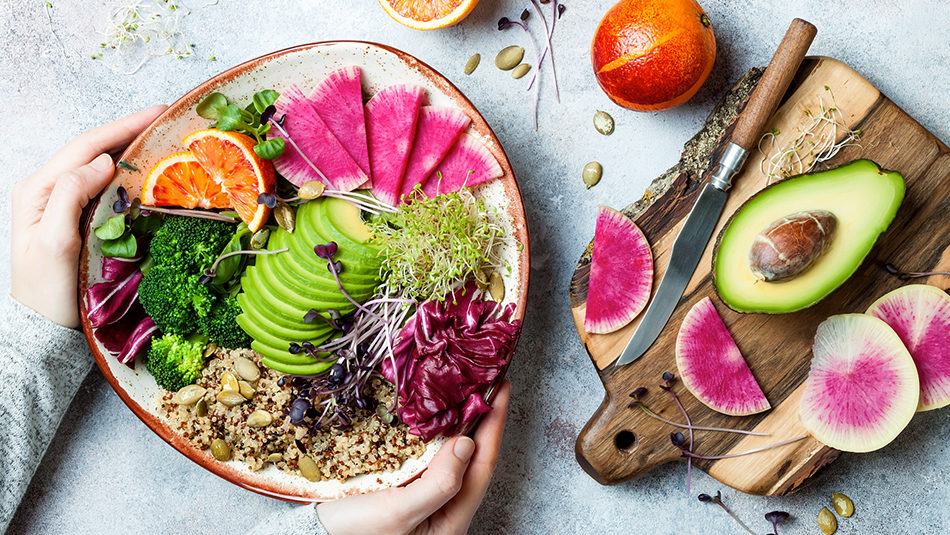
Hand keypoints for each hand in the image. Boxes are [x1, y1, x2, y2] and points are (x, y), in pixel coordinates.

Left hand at [10, 105, 166, 327]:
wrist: (42, 327)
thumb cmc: (46, 292)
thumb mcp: (54, 243)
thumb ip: (71, 196)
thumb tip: (102, 162)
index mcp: (38, 190)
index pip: (86, 147)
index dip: (123, 127)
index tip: (157, 114)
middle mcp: (48, 190)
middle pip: (94, 150)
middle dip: (130, 131)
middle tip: (166, 119)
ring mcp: (63, 204)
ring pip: (100, 165)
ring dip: (131, 149)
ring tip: (162, 138)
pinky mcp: (78, 218)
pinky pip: (105, 187)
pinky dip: (129, 174)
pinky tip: (147, 171)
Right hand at [317, 381, 510, 534]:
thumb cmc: (352, 534)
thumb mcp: (396, 513)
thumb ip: (438, 484)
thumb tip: (466, 444)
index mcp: (451, 522)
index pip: (483, 466)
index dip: (494, 424)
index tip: (500, 387)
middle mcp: (445, 512)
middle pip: (474, 460)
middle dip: (483, 420)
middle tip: (487, 381)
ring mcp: (428, 501)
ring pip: (455, 457)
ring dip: (462, 423)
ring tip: (466, 391)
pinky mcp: (410, 490)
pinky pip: (433, 458)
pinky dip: (438, 433)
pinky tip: (435, 415)